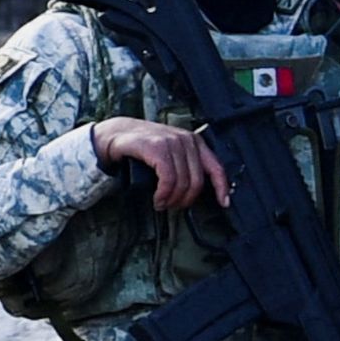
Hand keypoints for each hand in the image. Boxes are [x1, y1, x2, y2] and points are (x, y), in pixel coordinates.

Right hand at [93, 117, 230, 211]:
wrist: (115, 134)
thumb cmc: (142, 147)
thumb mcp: (169, 153)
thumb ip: (183, 165)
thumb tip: (195, 190)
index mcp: (194, 142)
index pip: (216, 167)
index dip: (221, 188)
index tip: (223, 203)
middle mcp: (186, 140)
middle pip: (197, 181)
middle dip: (185, 200)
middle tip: (173, 206)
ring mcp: (172, 142)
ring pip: (183, 182)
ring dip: (172, 199)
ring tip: (162, 204)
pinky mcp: (157, 147)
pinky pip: (168, 178)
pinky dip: (163, 193)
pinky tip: (158, 198)